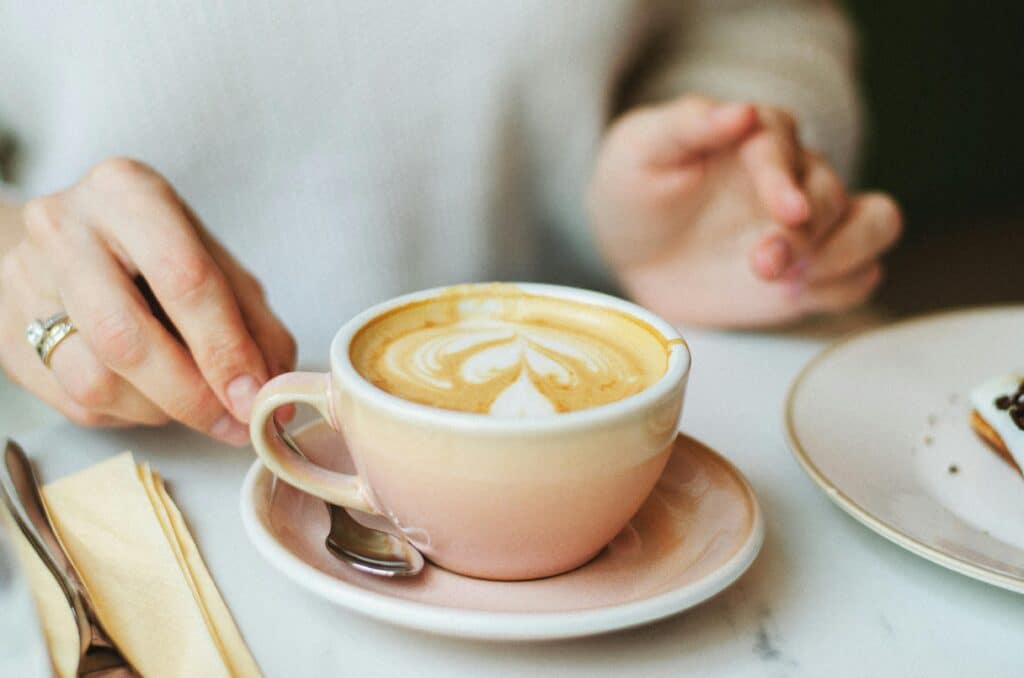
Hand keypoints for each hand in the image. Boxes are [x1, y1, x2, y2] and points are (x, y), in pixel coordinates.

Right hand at [0, 158, 295, 443]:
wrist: (62, 241)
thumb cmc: (151, 250)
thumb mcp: (214, 262)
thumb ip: (253, 322)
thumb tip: (276, 391)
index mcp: (128, 194)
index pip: (184, 280)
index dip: (225, 350)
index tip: (255, 397)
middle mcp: (65, 229)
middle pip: (129, 338)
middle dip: (192, 395)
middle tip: (233, 423)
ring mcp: (25, 282)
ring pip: (98, 380)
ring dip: (161, 410)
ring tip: (193, 402)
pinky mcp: (8, 334)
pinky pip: (75, 401)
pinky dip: (129, 413)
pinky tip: (150, 395)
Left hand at [588, 97, 901, 326]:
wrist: (633, 249)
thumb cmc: (636, 189)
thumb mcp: (640, 150)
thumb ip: (686, 126)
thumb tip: (742, 111)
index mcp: (756, 136)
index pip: (786, 147)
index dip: (787, 180)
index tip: (787, 213)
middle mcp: (796, 175)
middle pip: (835, 194)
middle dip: (808, 232)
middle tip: (762, 263)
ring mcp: (812, 224)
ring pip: (876, 224)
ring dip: (844, 255)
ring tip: (789, 283)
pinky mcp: (813, 270)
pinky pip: (859, 276)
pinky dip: (840, 287)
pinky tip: (795, 297)